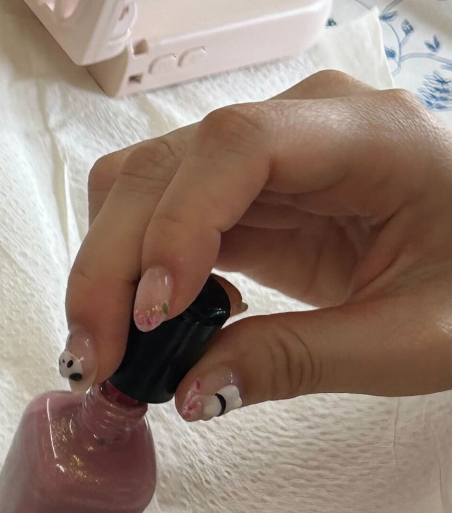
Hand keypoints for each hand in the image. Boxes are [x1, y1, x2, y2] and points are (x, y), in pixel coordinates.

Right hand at [63, 72, 451, 419]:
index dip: (179, 221)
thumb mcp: (416, 341)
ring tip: (109, 351)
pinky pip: (161, 216)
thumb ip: (302, 361)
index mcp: (367, 135)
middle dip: (114, 263)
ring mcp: (266, 156)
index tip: (155, 311)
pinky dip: (134, 272)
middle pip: (166, 166)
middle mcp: (301, 124)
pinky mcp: (246, 195)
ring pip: (143, 185)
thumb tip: (188, 388)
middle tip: (96, 360)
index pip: (237, 145)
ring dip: (108, 266)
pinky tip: (157, 327)